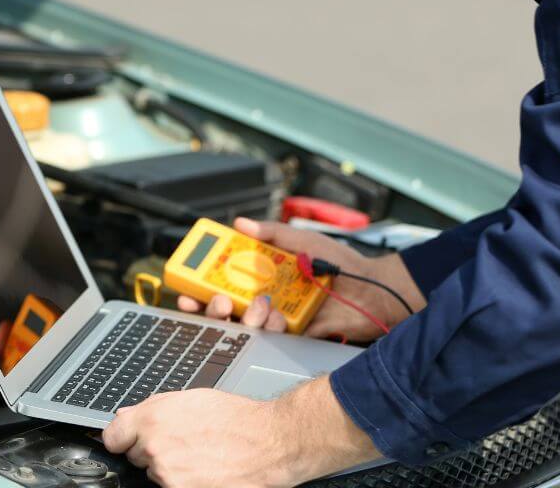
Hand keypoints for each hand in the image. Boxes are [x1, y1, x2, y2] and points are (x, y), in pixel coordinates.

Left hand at [102, 377, 379, 487]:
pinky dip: (184, 481)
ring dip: (170, 467)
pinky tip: (204, 469)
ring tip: (199, 454)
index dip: (124, 437)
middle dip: (152, 449)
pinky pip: (172, 486)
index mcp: (152, 418)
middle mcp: (154, 448)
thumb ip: (153, 408)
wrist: (270, 443)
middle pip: (135, 456)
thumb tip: (127, 416)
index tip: (131, 439)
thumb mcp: (191, 398)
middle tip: (183, 441)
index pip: (112, 437)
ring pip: (155, 474)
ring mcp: (167, 475)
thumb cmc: (236, 418)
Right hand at [176, 217, 424, 341]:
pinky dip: (268, 326)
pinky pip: (269, 336)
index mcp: (262, 273)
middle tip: (216, 300)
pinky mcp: (292, 336)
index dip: (200, 283)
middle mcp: (264, 296)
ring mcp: (276, 318)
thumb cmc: (341, 262)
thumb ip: (272, 233)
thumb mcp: (303, 240)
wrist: (373, 291)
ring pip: (242, 324)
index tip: (187, 284)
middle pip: (223, 306)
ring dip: (242, 316)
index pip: (222, 279)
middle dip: (210, 306)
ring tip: (260, 304)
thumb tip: (241, 223)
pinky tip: (277, 317)